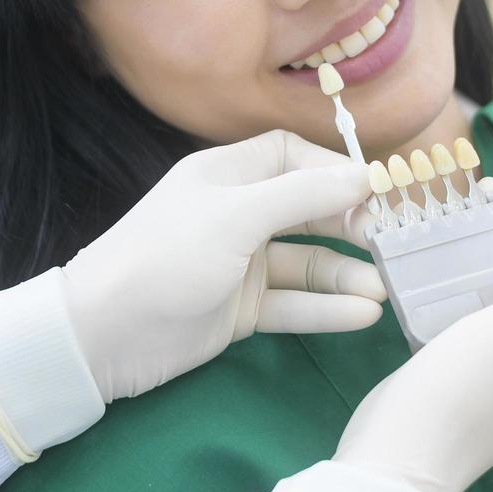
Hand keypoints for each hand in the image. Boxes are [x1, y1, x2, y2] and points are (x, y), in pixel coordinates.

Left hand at [63, 129, 383, 400]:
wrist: (101, 335)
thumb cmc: (166, 257)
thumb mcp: (236, 217)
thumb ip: (303, 196)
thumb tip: (365, 174)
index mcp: (227, 175)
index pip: (292, 156)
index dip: (334, 169)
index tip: (375, 190)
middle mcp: (237, 214)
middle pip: (307, 209)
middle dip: (349, 223)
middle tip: (391, 240)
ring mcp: (240, 264)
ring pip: (306, 262)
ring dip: (345, 273)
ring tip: (386, 287)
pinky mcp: (241, 311)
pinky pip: (294, 303)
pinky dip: (326, 307)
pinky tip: (363, 313)